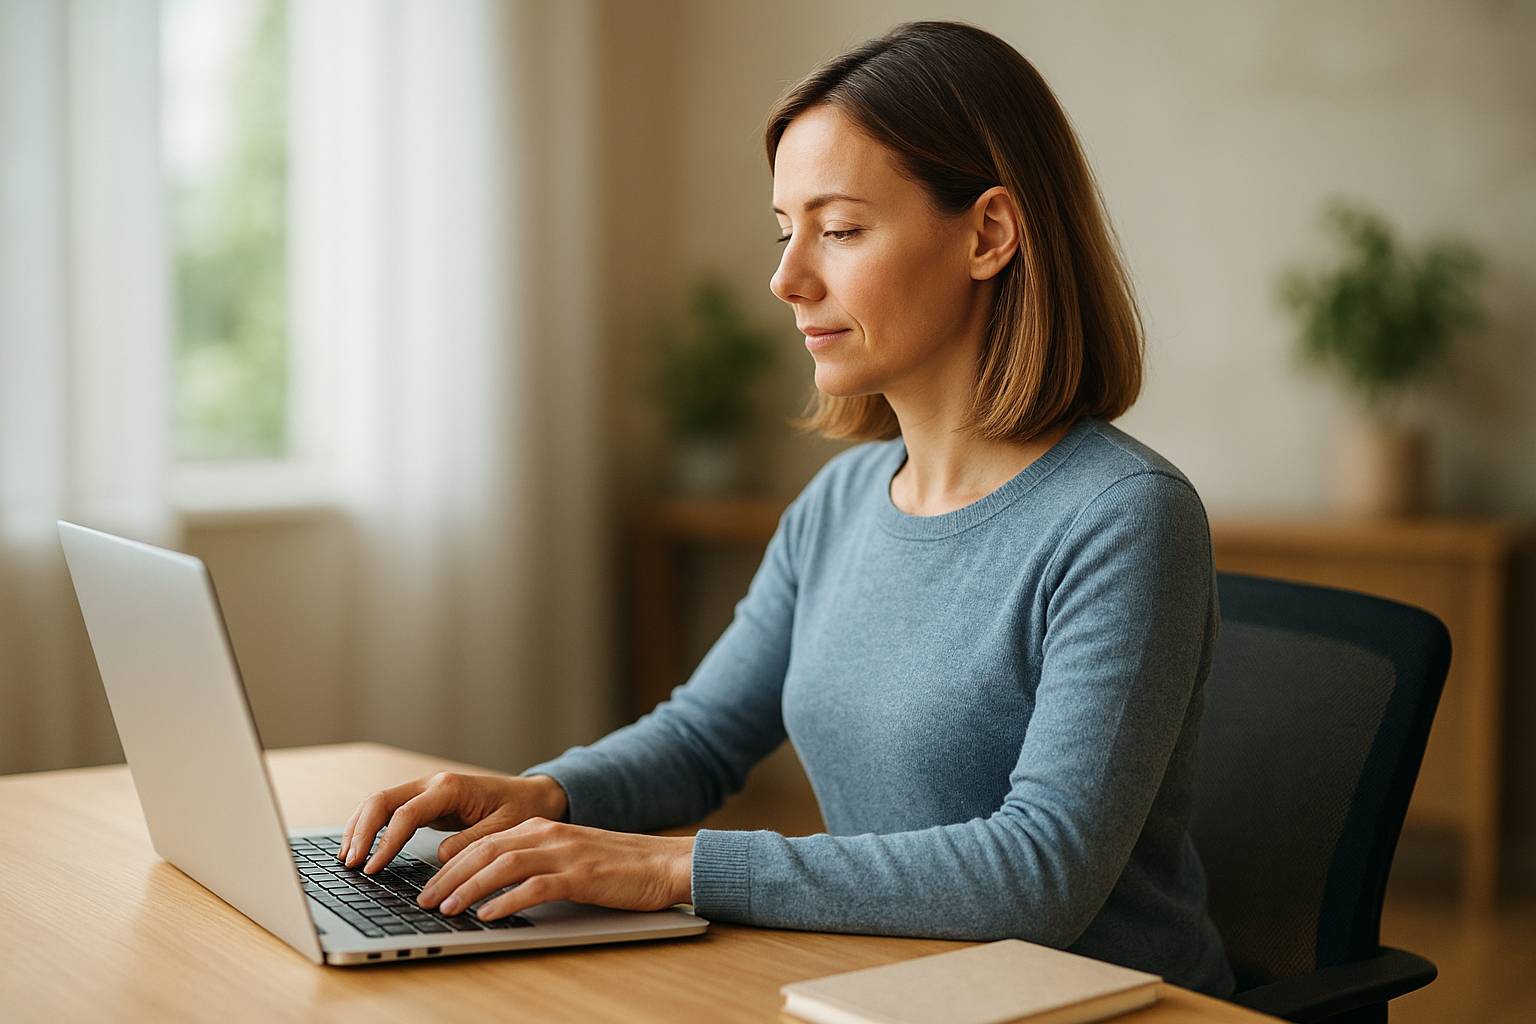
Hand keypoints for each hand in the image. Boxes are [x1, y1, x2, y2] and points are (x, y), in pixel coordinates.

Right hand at [338, 770, 568, 872]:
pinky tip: (360, 847)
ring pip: (380, 803)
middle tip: (350, 865)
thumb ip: (471, 842)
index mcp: (450, 787)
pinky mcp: (425, 801)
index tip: (372, 868)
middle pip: (382, 801)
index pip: (406, 814)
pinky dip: (370, 827)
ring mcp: (426, 789)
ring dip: (359, 828)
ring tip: (347, 858)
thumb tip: (440, 858)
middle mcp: (433, 783)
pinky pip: (389, 810)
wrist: (533, 796)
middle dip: (361, 832)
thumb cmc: (521, 810)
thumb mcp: (503, 830)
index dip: (385, 842)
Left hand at [414, 818, 695, 920]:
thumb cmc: (618, 866)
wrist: (664, 863)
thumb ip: (535, 863)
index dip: (451, 865)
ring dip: (469, 888)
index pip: (483, 842)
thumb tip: (493, 887)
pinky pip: (535, 886)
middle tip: (424, 901)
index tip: (428, 886)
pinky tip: (488, 915)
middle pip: (485, 851)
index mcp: (542, 827)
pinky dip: (507, 901)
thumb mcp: (569, 856)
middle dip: (449, 877)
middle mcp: (548, 834)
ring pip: (503, 866)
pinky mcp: (581, 875)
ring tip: (447, 909)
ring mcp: (565, 853)